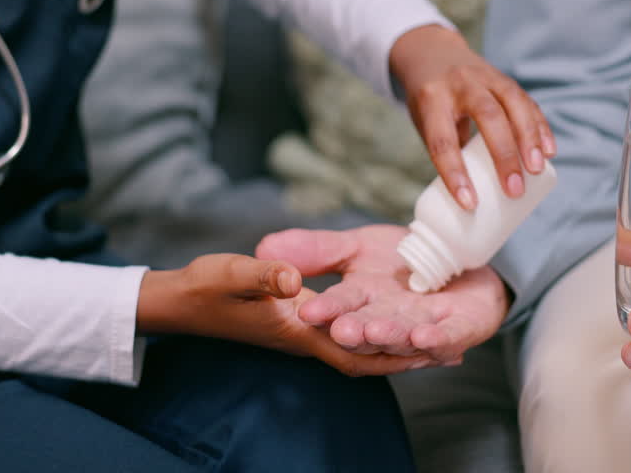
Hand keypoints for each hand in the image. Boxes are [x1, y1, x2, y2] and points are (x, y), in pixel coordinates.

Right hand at [137, 254, 431, 375]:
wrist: (183, 301)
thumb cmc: (207, 287)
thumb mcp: (233, 273)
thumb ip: (263, 275)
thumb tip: (294, 279)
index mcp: (297, 327)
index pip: (350, 348)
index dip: (390, 350)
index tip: (429, 346)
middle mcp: (308, 337)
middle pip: (366, 357)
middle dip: (405, 354)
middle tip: (448, 351)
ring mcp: (306, 334)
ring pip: (363, 351)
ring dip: (398, 350)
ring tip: (441, 347)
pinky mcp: (300, 325)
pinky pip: (349, 338)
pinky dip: (378, 340)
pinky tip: (405, 332)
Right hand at [256, 225, 509, 365]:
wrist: (463, 266)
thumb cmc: (403, 260)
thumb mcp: (357, 247)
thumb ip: (318, 250)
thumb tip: (266, 249)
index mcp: (359, 304)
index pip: (336, 312)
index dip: (325, 312)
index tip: (308, 309)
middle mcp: (386, 322)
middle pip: (366, 334)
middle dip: (354, 333)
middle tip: (343, 330)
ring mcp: (423, 327)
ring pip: (402, 339)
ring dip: (390, 337)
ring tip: (379, 330)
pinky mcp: (460, 329)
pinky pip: (448, 338)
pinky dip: (439, 342)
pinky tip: (427, 339)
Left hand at [389, 24, 554, 208]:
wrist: (431, 52)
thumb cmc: (428, 100)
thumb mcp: (424, 121)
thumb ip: (447, 150)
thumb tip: (471, 195)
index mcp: (432, 99)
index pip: (443, 140)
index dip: (455, 174)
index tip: (469, 204)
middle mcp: (460, 83)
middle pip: (487, 116)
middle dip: (504, 155)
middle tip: (514, 190)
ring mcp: (486, 77)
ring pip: (514, 103)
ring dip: (529, 139)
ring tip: (537, 170)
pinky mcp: (504, 79)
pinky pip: (527, 101)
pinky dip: (539, 127)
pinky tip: (549, 150)